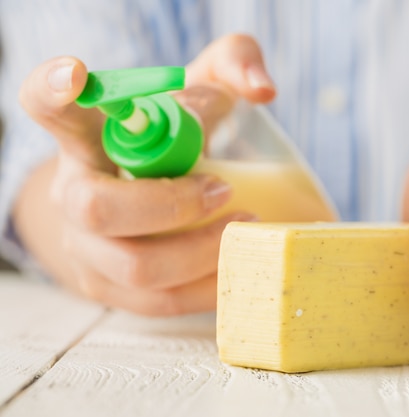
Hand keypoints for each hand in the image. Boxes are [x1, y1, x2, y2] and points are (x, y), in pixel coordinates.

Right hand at [16, 34, 274, 314]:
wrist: (146, 194)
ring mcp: (87, 246)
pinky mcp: (111, 287)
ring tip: (246, 227)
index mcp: (87, 134)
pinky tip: (238, 262)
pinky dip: (208, 285)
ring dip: (201, 250)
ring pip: (136, 266)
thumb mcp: (203, 88)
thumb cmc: (176, 136)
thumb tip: (263, 89)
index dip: (53, 91)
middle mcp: (73, 191)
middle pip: (97, 207)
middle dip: (171, 205)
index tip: (76, 74)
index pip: (49, 105)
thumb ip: (233, 65)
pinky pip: (161, 301)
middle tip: (224, 189)